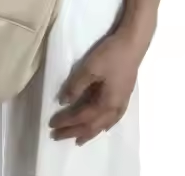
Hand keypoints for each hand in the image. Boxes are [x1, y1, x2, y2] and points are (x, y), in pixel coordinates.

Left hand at [49, 31, 144, 145]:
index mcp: (106, 103)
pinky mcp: (124, 96)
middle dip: (74, 132)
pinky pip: (112, 119)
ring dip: (89, 133)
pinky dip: (104, 126)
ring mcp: (121, 103)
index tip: (51, 125)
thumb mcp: (90, 68)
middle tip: (57, 137)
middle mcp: (115, 108)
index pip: (82, 117)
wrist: (132, 44)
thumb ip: (76, 86)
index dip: (66, 122)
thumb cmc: (110, 55)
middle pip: (92, 125)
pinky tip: (103, 128)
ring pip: (103, 125)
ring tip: (78, 140)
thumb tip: (64, 102)